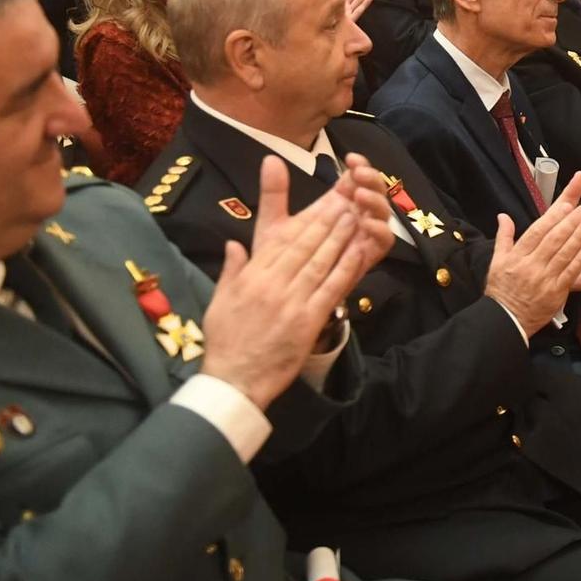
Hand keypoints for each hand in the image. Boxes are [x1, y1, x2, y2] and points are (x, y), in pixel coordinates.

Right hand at [199, 158, 388, 410]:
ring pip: (321, 261)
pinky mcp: (308, 320)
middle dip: (328, 221)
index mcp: (252, 277)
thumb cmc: (226, 341)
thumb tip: (234, 244)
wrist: (234, 379)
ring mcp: (292, 301)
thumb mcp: (220, 301)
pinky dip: (347, 267)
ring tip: (357, 217)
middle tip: (348, 200)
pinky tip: (360, 251)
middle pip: (305, 245)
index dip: (307, 220)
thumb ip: (231, 269)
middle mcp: (272, 284)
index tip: (323, 203)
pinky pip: (331, 288)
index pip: (283, 240)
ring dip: (341, 237)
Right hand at [484, 172, 580, 334]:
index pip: (537, 232)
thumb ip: (504, 237)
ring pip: (565, 254)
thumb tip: (503, 215)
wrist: (506, 320)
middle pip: (554, 240)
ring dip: (580, 237)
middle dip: (571, 223)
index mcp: (517, 257)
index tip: (567, 206)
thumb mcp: (497, 261)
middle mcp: (531, 266)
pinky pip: (571, 272)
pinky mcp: (556, 292)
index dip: (553, 218)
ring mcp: (544, 279)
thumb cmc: (502, 289)